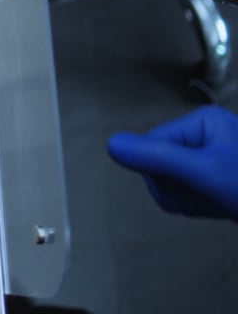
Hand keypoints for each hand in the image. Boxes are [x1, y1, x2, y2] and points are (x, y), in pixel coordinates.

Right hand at [107, 105, 237, 219]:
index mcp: (201, 122)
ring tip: (218, 205)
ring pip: (171, 182)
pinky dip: (198, 205)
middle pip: (160, 164)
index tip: (196, 187)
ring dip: (188, 201)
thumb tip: (110, 144)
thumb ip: (158, 157)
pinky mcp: (215, 177)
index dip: (163, 174)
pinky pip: (186, 191)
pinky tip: (219, 208)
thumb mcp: (206, 173)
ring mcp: (210, 156)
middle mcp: (203, 134)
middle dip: (178, 190)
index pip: (151, 146)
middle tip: (210, 198)